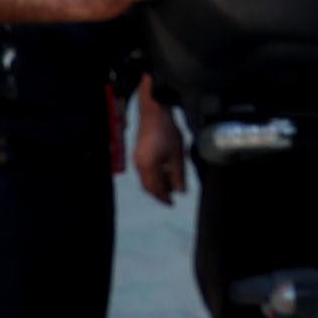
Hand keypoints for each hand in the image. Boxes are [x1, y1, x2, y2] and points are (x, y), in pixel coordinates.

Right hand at [132, 89, 185, 204]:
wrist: (154, 113)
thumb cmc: (167, 132)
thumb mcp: (177, 155)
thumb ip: (179, 175)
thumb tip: (181, 191)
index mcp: (149, 167)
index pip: (156, 189)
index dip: (164, 198)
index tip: (172, 204)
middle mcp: (139, 165)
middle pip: (148, 187)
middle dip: (159, 194)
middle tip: (170, 199)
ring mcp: (137, 159)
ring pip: (145, 180)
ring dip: (156, 185)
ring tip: (169, 186)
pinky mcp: (138, 154)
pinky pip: (144, 171)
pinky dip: (153, 176)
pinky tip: (164, 173)